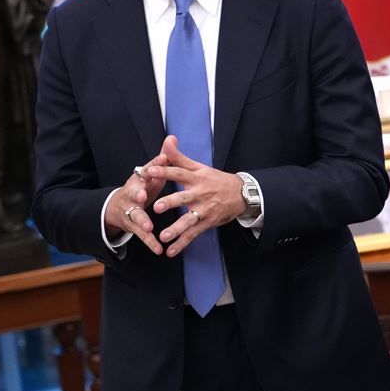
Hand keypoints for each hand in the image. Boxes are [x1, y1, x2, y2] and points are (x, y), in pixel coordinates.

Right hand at [104, 152, 169, 253]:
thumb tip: (172, 138)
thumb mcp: (151, 173)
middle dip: (137, 194)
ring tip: (149, 227)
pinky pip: (142, 235)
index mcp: (138, 180)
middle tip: (142, 195)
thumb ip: (162, 158)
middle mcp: (132, 194)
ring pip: (136, 216)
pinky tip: (159, 250)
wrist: (118, 207)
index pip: (144, 171)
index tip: (161, 160)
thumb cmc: (142, 186)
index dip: (152, 166)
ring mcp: (131, 211)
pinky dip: (150, 243)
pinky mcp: (134, 226)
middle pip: (133, 193)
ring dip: (142, 221)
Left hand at [145, 135, 246, 256]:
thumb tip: (168, 139)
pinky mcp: (208, 222)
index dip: (164, 171)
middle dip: (170, 203)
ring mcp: (205, 210)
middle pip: (183, 198)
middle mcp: (200, 194)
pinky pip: (193, 234)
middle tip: (155, 207)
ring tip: (163, 236)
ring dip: (176, 229)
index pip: (178, 173)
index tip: (148, 171)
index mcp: (196, 178)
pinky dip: (182, 244)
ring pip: (189, 220)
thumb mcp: (199, 167)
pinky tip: (170, 251)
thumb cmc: (216, 179)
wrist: (241, 194)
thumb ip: (180, 157)